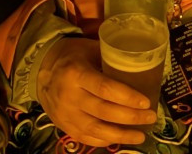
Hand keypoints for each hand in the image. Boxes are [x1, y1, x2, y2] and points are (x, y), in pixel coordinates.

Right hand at [35, 37, 156, 146]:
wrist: (40, 71)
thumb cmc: (72, 57)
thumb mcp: (89, 49)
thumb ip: (111, 58)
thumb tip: (141, 65)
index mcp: (76, 73)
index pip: (105, 88)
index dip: (128, 97)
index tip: (146, 102)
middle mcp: (69, 96)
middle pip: (104, 111)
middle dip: (131, 117)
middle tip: (151, 117)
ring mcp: (65, 114)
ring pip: (96, 130)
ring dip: (121, 135)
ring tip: (140, 136)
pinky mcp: (64, 126)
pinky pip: (86, 138)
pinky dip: (104, 141)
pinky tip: (119, 139)